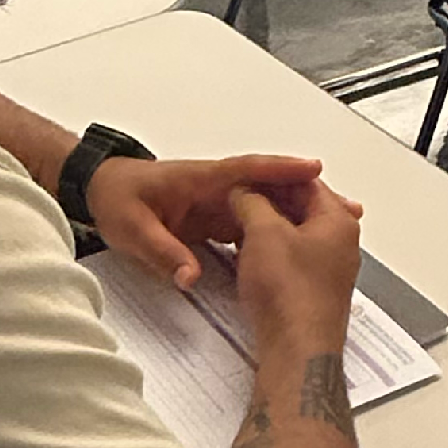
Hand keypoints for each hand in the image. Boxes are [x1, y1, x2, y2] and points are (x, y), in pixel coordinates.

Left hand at [85, 153, 356, 288]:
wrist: (101, 192)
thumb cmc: (116, 199)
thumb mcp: (132, 230)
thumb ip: (163, 253)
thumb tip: (191, 278)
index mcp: (200, 180)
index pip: (247, 170)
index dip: (281, 169)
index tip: (314, 169)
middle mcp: (216, 188)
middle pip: (270, 189)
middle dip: (308, 195)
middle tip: (346, 208)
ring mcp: (218, 203)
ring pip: (266, 207)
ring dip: (299, 215)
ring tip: (338, 228)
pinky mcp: (215, 219)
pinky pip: (253, 223)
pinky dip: (278, 231)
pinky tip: (299, 247)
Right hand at [227, 180, 361, 351]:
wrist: (296, 351)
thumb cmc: (290, 295)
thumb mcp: (263, 231)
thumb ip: (252, 201)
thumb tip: (244, 192)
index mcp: (337, 222)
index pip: (305, 182)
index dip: (272, 176)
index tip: (246, 177)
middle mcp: (340, 245)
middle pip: (302, 208)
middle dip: (267, 202)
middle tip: (238, 199)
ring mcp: (328, 270)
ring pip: (295, 235)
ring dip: (266, 228)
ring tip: (237, 225)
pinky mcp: (313, 293)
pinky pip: (291, 261)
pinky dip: (269, 253)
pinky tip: (248, 258)